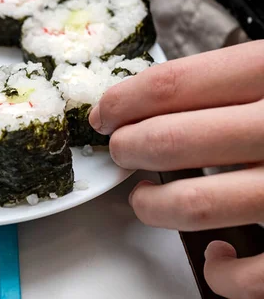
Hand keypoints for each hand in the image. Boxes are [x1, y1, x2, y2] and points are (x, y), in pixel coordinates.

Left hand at [89, 40, 263, 297]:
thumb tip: (154, 99)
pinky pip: (251, 275)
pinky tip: (211, 253)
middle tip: (122, 152)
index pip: (175, 84)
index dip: (123, 100)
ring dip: (154, 206)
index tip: (103, 113)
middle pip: (172, 141)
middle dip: (130, 149)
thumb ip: (245, 78)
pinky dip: (218, 273)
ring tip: (148, 199)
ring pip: (197, 205)